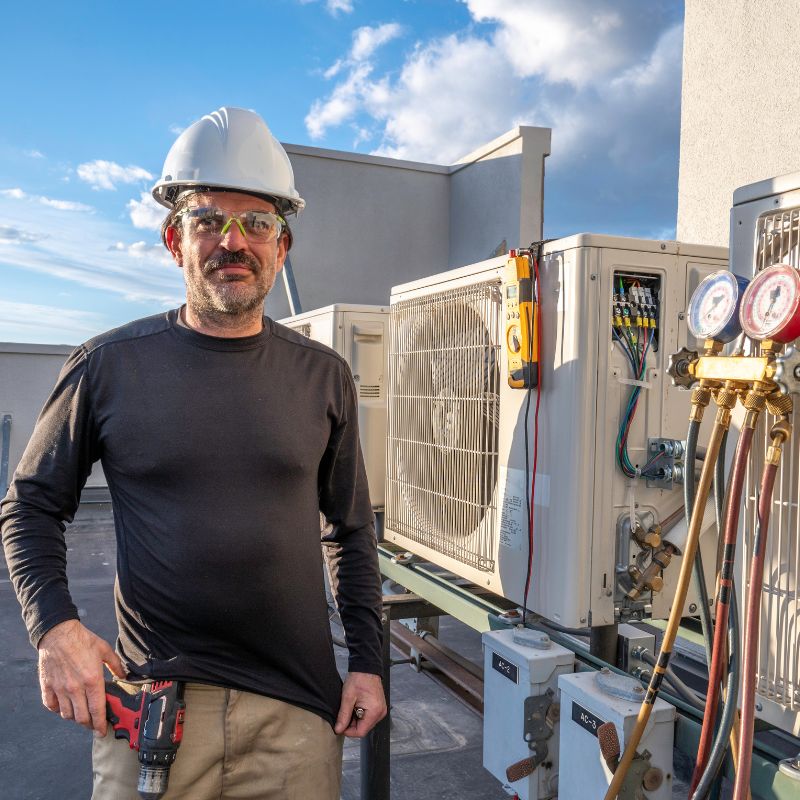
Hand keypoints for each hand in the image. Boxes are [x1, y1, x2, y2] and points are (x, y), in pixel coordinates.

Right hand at [37, 619, 126, 735]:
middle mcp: (75, 688)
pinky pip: (51, 706)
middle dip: (89, 724)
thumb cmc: (83, 640)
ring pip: (66, 714)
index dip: (100, 724)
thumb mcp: (105, 650)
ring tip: (81, 713)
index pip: (97, 710)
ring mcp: (60, 689)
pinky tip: (64, 706)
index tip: (102, 731)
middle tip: (93, 724)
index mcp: (92, 680)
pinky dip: (58, 710)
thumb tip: (124, 676)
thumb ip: (116, 665)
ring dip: (75, 717)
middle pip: (81, 718)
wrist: (58, 633)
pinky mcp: (47, 687)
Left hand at [334, 671, 386, 737]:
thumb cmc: (358, 679)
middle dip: (352, 725)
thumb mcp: (348, 697)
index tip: (340, 726)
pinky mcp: (379, 707)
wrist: (366, 667)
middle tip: (344, 715)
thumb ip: (343, 715)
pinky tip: (356, 706)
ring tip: (350, 708)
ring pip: (366, 724)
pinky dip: (361, 715)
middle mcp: (381, 713)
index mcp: (374, 711)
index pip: (361, 732)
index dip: (349, 732)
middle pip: (364, 728)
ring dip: (356, 720)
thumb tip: (338, 730)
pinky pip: (369, 717)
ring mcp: (381, 710)